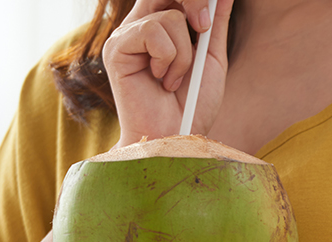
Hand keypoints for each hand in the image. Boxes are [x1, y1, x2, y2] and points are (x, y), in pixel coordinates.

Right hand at [103, 0, 234, 144]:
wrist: (176, 138)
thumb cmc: (193, 105)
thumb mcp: (212, 59)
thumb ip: (215, 24)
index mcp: (159, 26)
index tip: (209, 20)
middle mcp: (139, 26)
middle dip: (192, 3)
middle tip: (203, 29)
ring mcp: (125, 36)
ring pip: (167, 17)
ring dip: (184, 53)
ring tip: (175, 79)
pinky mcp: (116, 48)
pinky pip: (152, 32)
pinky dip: (168, 59)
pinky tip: (162, 80)